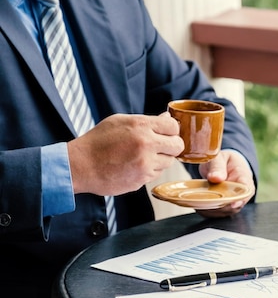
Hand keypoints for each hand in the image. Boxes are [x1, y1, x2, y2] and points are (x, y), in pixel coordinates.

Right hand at [67, 113, 183, 195]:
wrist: (80, 166)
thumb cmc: (98, 141)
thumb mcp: (120, 122)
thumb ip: (146, 121)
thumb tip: (167, 118)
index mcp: (140, 126)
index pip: (173, 126)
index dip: (172, 130)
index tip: (167, 133)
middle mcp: (146, 144)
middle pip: (178, 146)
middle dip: (172, 146)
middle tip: (162, 146)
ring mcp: (145, 164)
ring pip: (169, 162)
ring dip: (161, 159)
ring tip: (143, 156)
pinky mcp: (142, 179)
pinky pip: (157, 173)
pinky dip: (150, 170)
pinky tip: (135, 166)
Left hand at [196, 150, 255, 217]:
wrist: (225, 166)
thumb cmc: (224, 161)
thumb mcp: (220, 158)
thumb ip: (217, 166)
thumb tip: (215, 178)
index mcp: (244, 178)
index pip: (247, 191)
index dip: (240, 199)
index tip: (232, 204)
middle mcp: (242, 193)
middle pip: (235, 205)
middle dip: (220, 205)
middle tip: (205, 201)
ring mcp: (234, 201)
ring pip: (225, 211)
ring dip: (212, 209)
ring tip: (199, 202)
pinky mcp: (226, 207)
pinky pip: (218, 213)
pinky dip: (207, 211)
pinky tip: (199, 205)